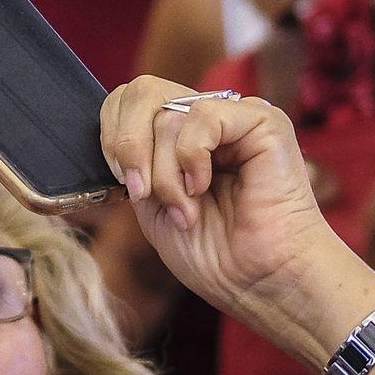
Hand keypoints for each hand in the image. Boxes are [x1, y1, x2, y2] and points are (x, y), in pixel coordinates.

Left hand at [99, 78, 374, 363]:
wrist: (257, 282)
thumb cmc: (214, 255)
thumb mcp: (151, 203)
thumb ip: (133, 160)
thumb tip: (115, 132)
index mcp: (182, 136)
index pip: (129, 100)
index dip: (112, 137)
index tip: (124, 185)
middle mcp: (208, 119)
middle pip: (142, 92)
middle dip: (128, 146)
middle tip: (141, 192)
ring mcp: (235, 117)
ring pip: (167, 115)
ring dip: (164, 173)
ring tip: (186, 211)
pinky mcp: (263, 120)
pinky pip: (202, 116)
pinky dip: (192, 158)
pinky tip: (204, 187)